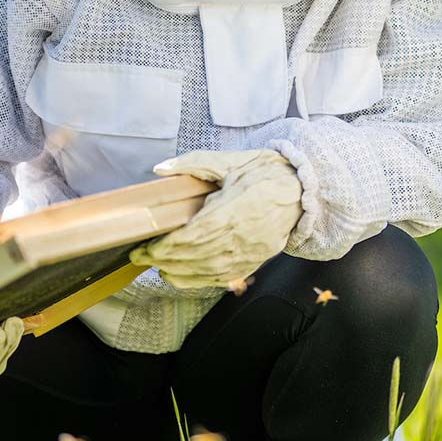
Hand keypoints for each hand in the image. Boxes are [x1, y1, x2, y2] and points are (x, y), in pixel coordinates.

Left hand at [130, 149, 301, 289]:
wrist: (302, 192)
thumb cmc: (265, 173)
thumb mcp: (231, 160)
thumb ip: (194, 163)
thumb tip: (160, 168)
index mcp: (237, 207)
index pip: (195, 235)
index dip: (167, 245)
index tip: (145, 246)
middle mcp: (243, 235)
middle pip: (196, 255)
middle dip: (163, 259)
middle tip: (140, 255)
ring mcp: (249, 253)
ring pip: (205, 270)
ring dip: (176, 271)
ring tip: (154, 265)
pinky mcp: (253, 262)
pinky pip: (219, 278)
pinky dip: (194, 280)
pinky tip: (176, 275)